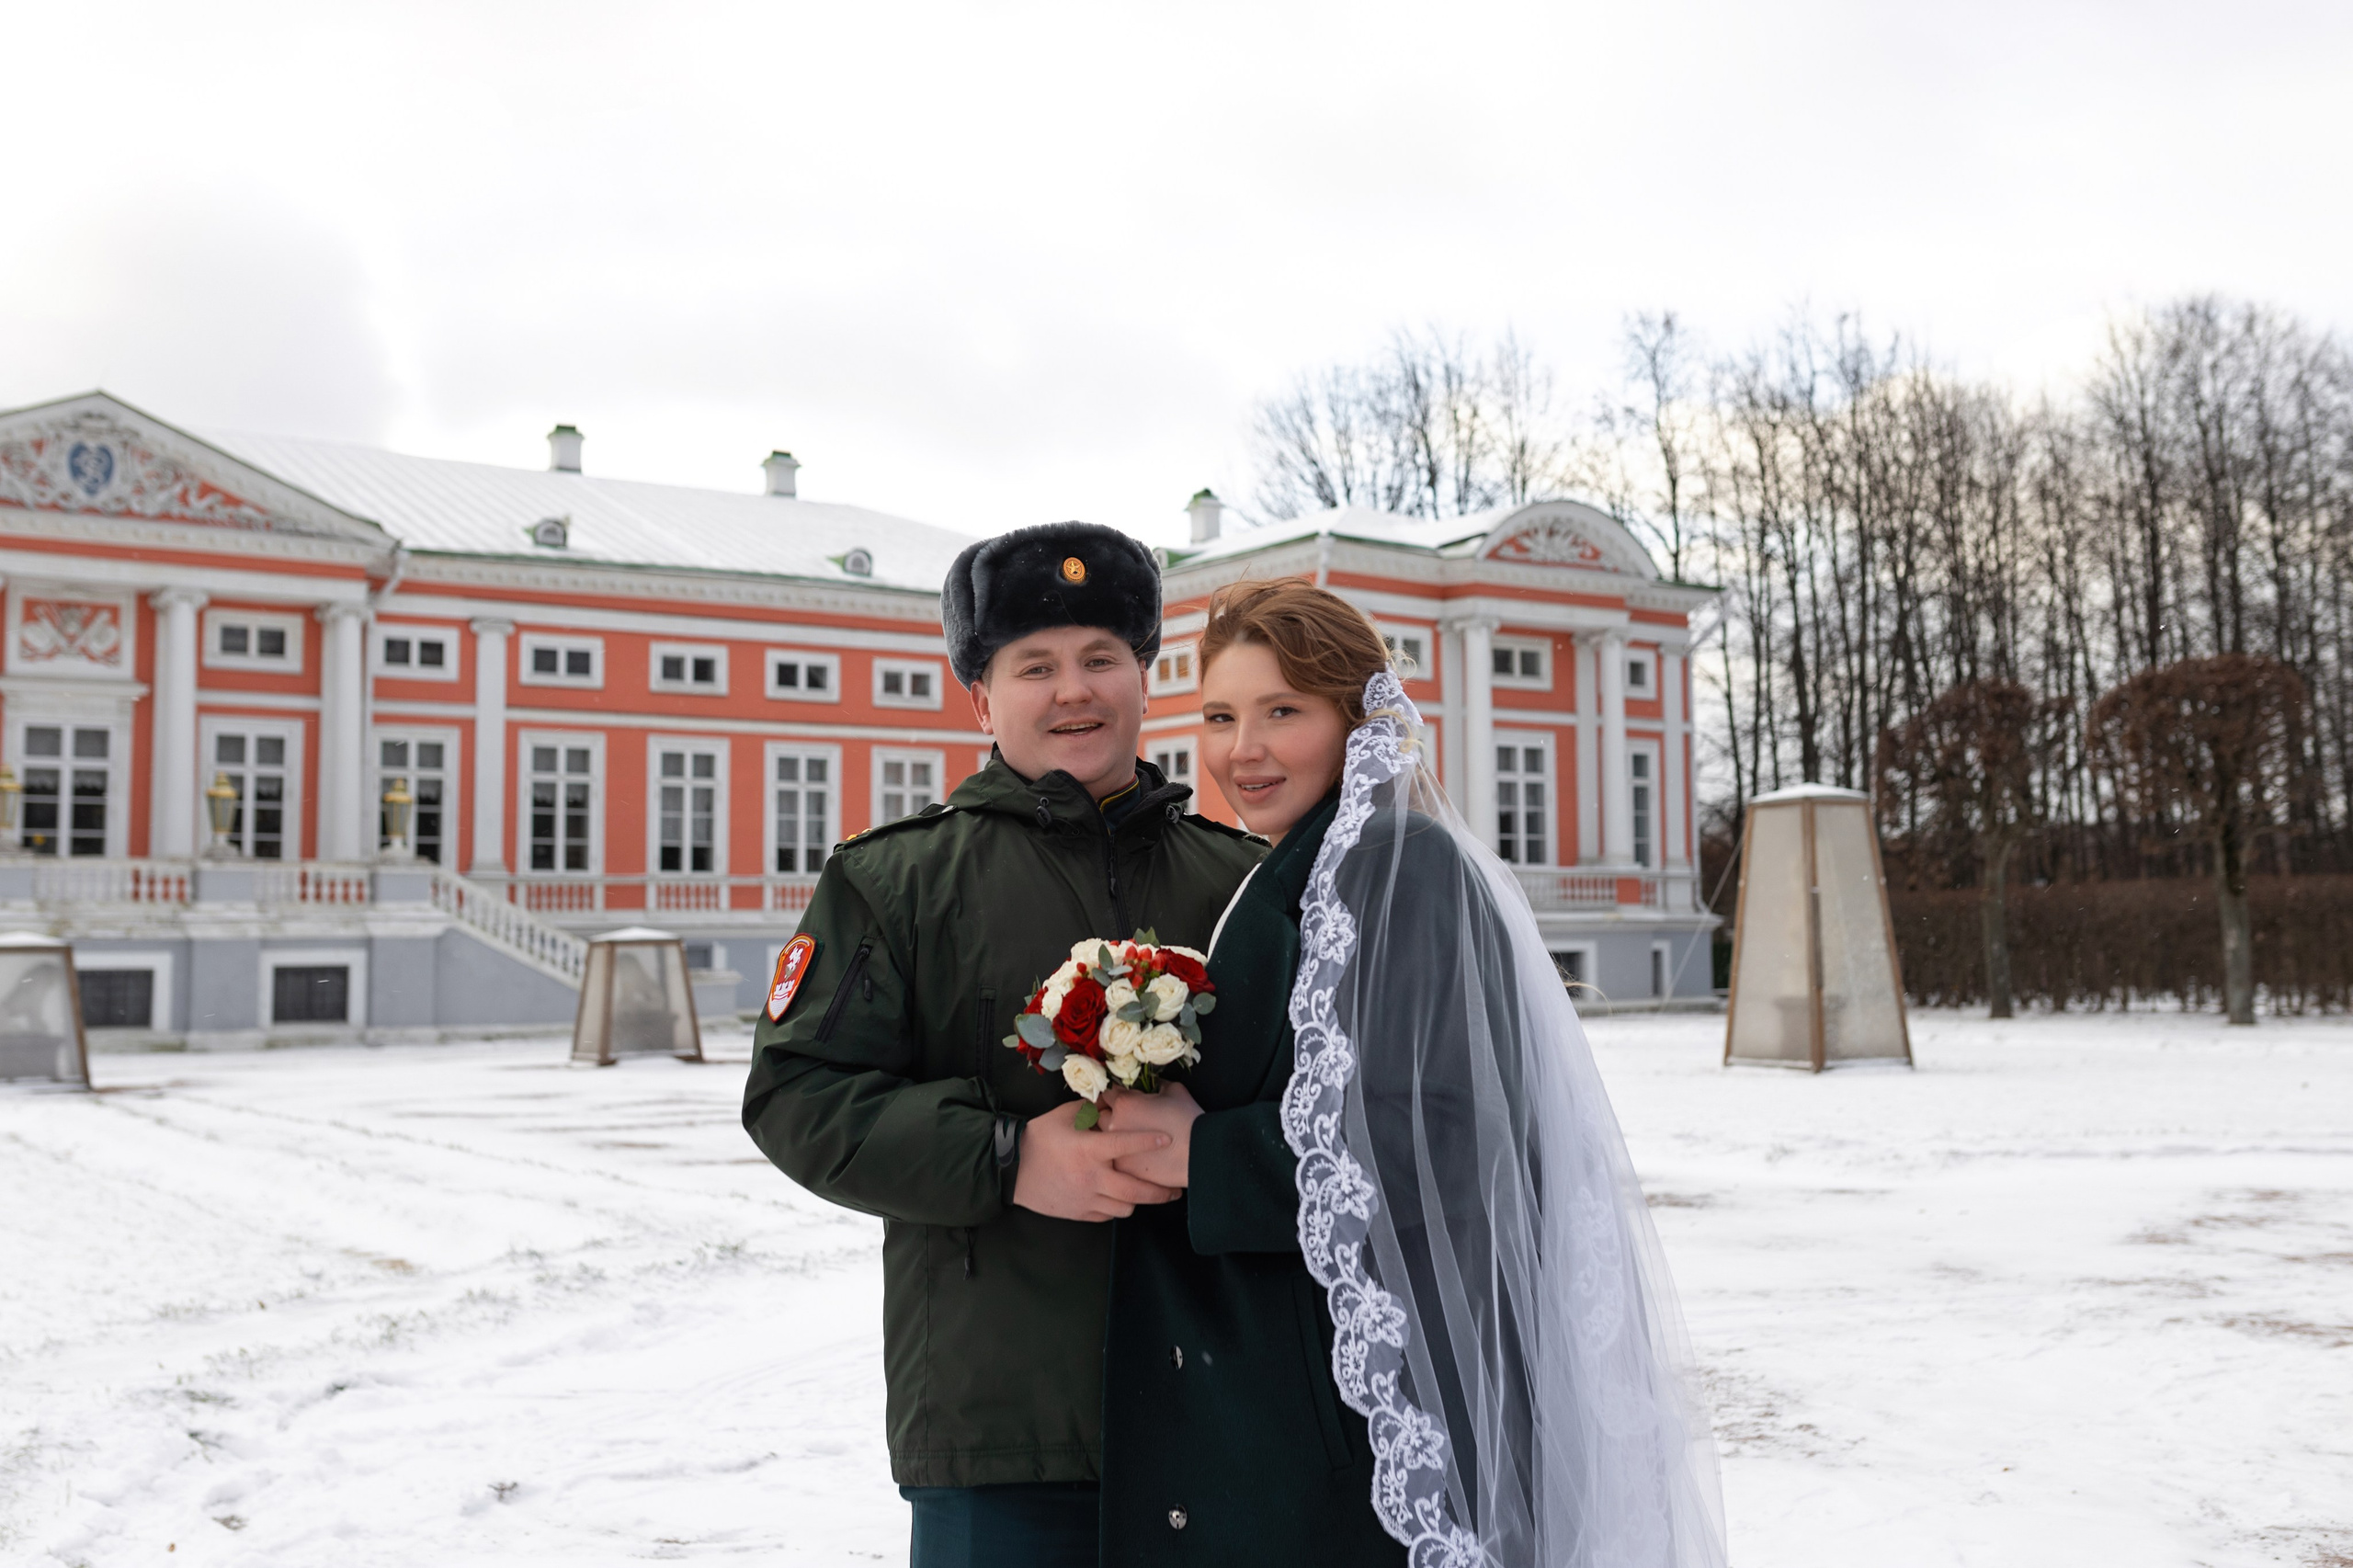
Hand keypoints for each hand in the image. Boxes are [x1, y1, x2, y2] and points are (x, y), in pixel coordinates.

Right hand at [1012, 1101, 1179, 1221]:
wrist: (1012, 1169)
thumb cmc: (1040, 1138)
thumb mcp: (1064, 1116)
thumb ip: (1092, 1108)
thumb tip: (1114, 1098)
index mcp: (1088, 1150)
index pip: (1125, 1145)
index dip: (1148, 1142)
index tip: (1168, 1139)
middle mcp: (1091, 1177)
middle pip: (1135, 1190)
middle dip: (1160, 1192)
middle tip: (1177, 1188)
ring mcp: (1086, 1198)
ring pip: (1125, 1207)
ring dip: (1138, 1200)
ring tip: (1148, 1193)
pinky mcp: (1080, 1213)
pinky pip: (1108, 1216)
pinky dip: (1118, 1207)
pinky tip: (1121, 1199)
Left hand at [1100, 1081, 1202, 1189]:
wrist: (1198, 1152)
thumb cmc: (1187, 1118)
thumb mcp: (1173, 1090)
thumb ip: (1157, 1084)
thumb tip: (1153, 1084)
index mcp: (1123, 1103)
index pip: (1107, 1094)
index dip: (1116, 1096)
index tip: (1123, 1100)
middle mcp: (1113, 1124)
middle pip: (1100, 1117)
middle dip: (1110, 1116)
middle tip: (1124, 1120)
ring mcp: (1115, 1149)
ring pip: (1103, 1141)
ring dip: (1111, 1138)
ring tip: (1126, 1139)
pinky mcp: (1122, 1169)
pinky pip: (1114, 1159)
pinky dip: (1120, 1156)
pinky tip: (1133, 1156)